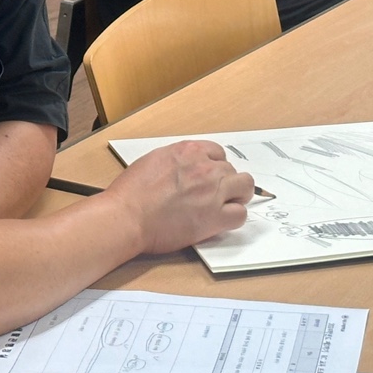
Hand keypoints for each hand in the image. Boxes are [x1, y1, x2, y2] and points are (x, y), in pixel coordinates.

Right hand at [103, 140, 252, 254]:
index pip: (218, 153)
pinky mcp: (215, 217)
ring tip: (226, 206)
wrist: (127, 216)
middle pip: (232, 170)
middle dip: (225, 182)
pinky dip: (234, 217)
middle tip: (214, 195)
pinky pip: (240, 214)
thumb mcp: (153, 160)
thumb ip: (177, 161)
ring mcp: (213, 192)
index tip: (210, 177)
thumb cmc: (131, 192)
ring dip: (238, 195)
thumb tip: (185, 168)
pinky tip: (222, 222)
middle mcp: (205, 167)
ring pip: (245, 187)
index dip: (215, 166)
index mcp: (189, 151)